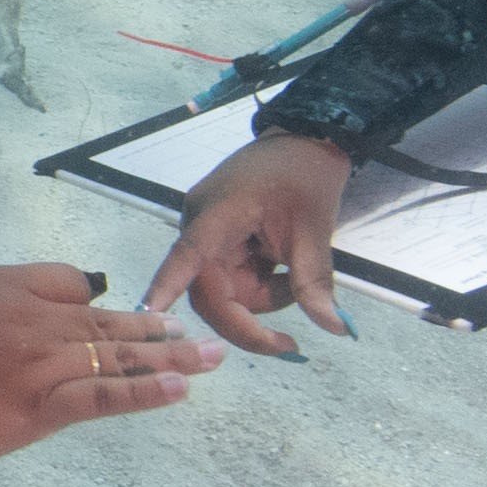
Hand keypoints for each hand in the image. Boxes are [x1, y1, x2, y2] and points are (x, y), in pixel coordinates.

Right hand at [0, 261, 205, 471]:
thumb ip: (5, 286)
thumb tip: (60, 291)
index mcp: (10, 291)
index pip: (70, 285)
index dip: (93, 300)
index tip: (118, 316)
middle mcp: (35, 324)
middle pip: (106, 323)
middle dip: (157, 328)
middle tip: (197, 331)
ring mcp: (42, 368)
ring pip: (116, 358)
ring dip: (170, 357)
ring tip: (210, 357)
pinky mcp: (42, 410)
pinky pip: (103, 398)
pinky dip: (144, 393)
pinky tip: (179, 390)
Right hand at [153, 130, 358, 354]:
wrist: (308, 140)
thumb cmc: (306, 173)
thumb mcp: (315, 229)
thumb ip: (315, 283)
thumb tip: (337, 329)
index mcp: (217, 215)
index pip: (187, 258)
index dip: (167, 288)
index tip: (150, 315)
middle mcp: (200, 227)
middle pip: (210, 293)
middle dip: (250, 320)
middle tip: (290, 346)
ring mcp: (206, 236)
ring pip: (225, 293)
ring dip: (263, 298)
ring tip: (296, 274)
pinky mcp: (218, 242)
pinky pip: (233, 281)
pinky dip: (262, 286)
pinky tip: (280, 266)